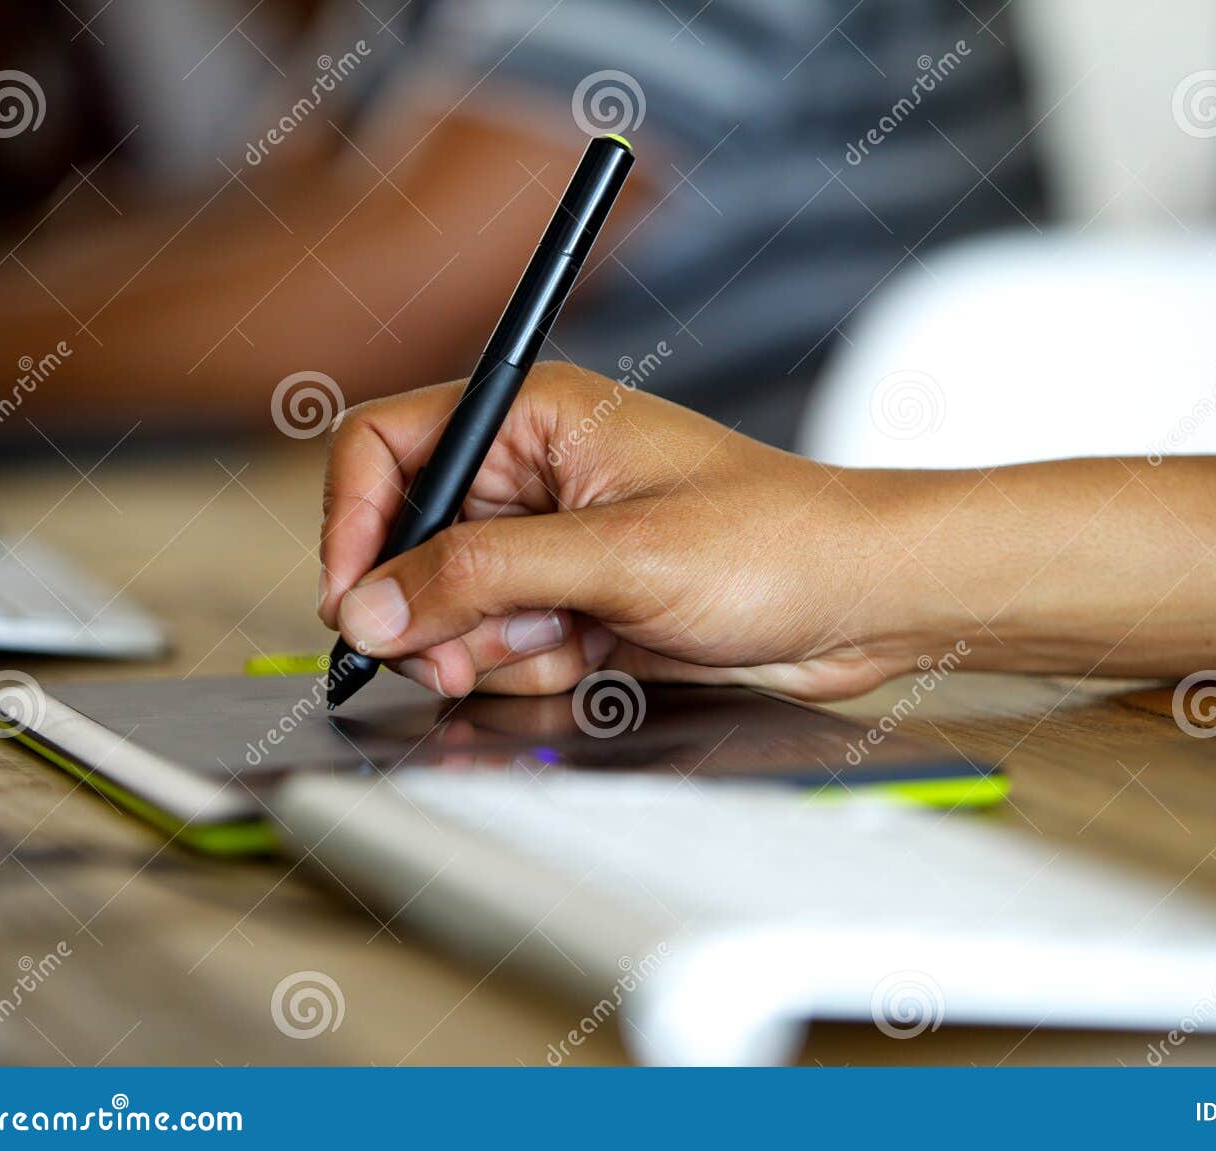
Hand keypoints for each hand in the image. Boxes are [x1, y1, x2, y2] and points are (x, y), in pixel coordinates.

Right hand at [317, 362, 917, 698]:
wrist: (862, 599)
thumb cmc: (772, 541)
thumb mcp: (616, 554)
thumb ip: (481, 576)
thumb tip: (370, 601)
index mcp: (535, 416)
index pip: (389, 448)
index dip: (353, 524)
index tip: (354, 603)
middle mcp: (536, 474)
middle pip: (412, 543)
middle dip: (431, 611)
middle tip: (461, 659)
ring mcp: (558, 543)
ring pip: (457, 609)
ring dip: (495, 647)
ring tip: (575, 643)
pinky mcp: (582, 602)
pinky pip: (510, 646)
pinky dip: (538, 668)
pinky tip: (603, 658)